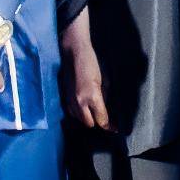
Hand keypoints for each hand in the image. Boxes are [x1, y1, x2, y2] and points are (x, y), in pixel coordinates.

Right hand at [59, 7, 112, 129]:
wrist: (73, 52)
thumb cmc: (92, 62)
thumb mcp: (104, 80)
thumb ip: (104, 97)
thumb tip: (106, 108)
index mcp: (93, 96)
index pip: (101, 119)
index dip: (109, 125)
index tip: (115, 128)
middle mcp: (80, 102)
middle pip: (89, 124)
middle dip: (98, 122)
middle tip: (105, 119)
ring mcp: (70, 100)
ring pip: (79, 119)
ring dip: (87, 118)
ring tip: (94, 113)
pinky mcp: (64, 97)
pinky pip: (71, 112)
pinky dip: (78, 113)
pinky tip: (84, 108)